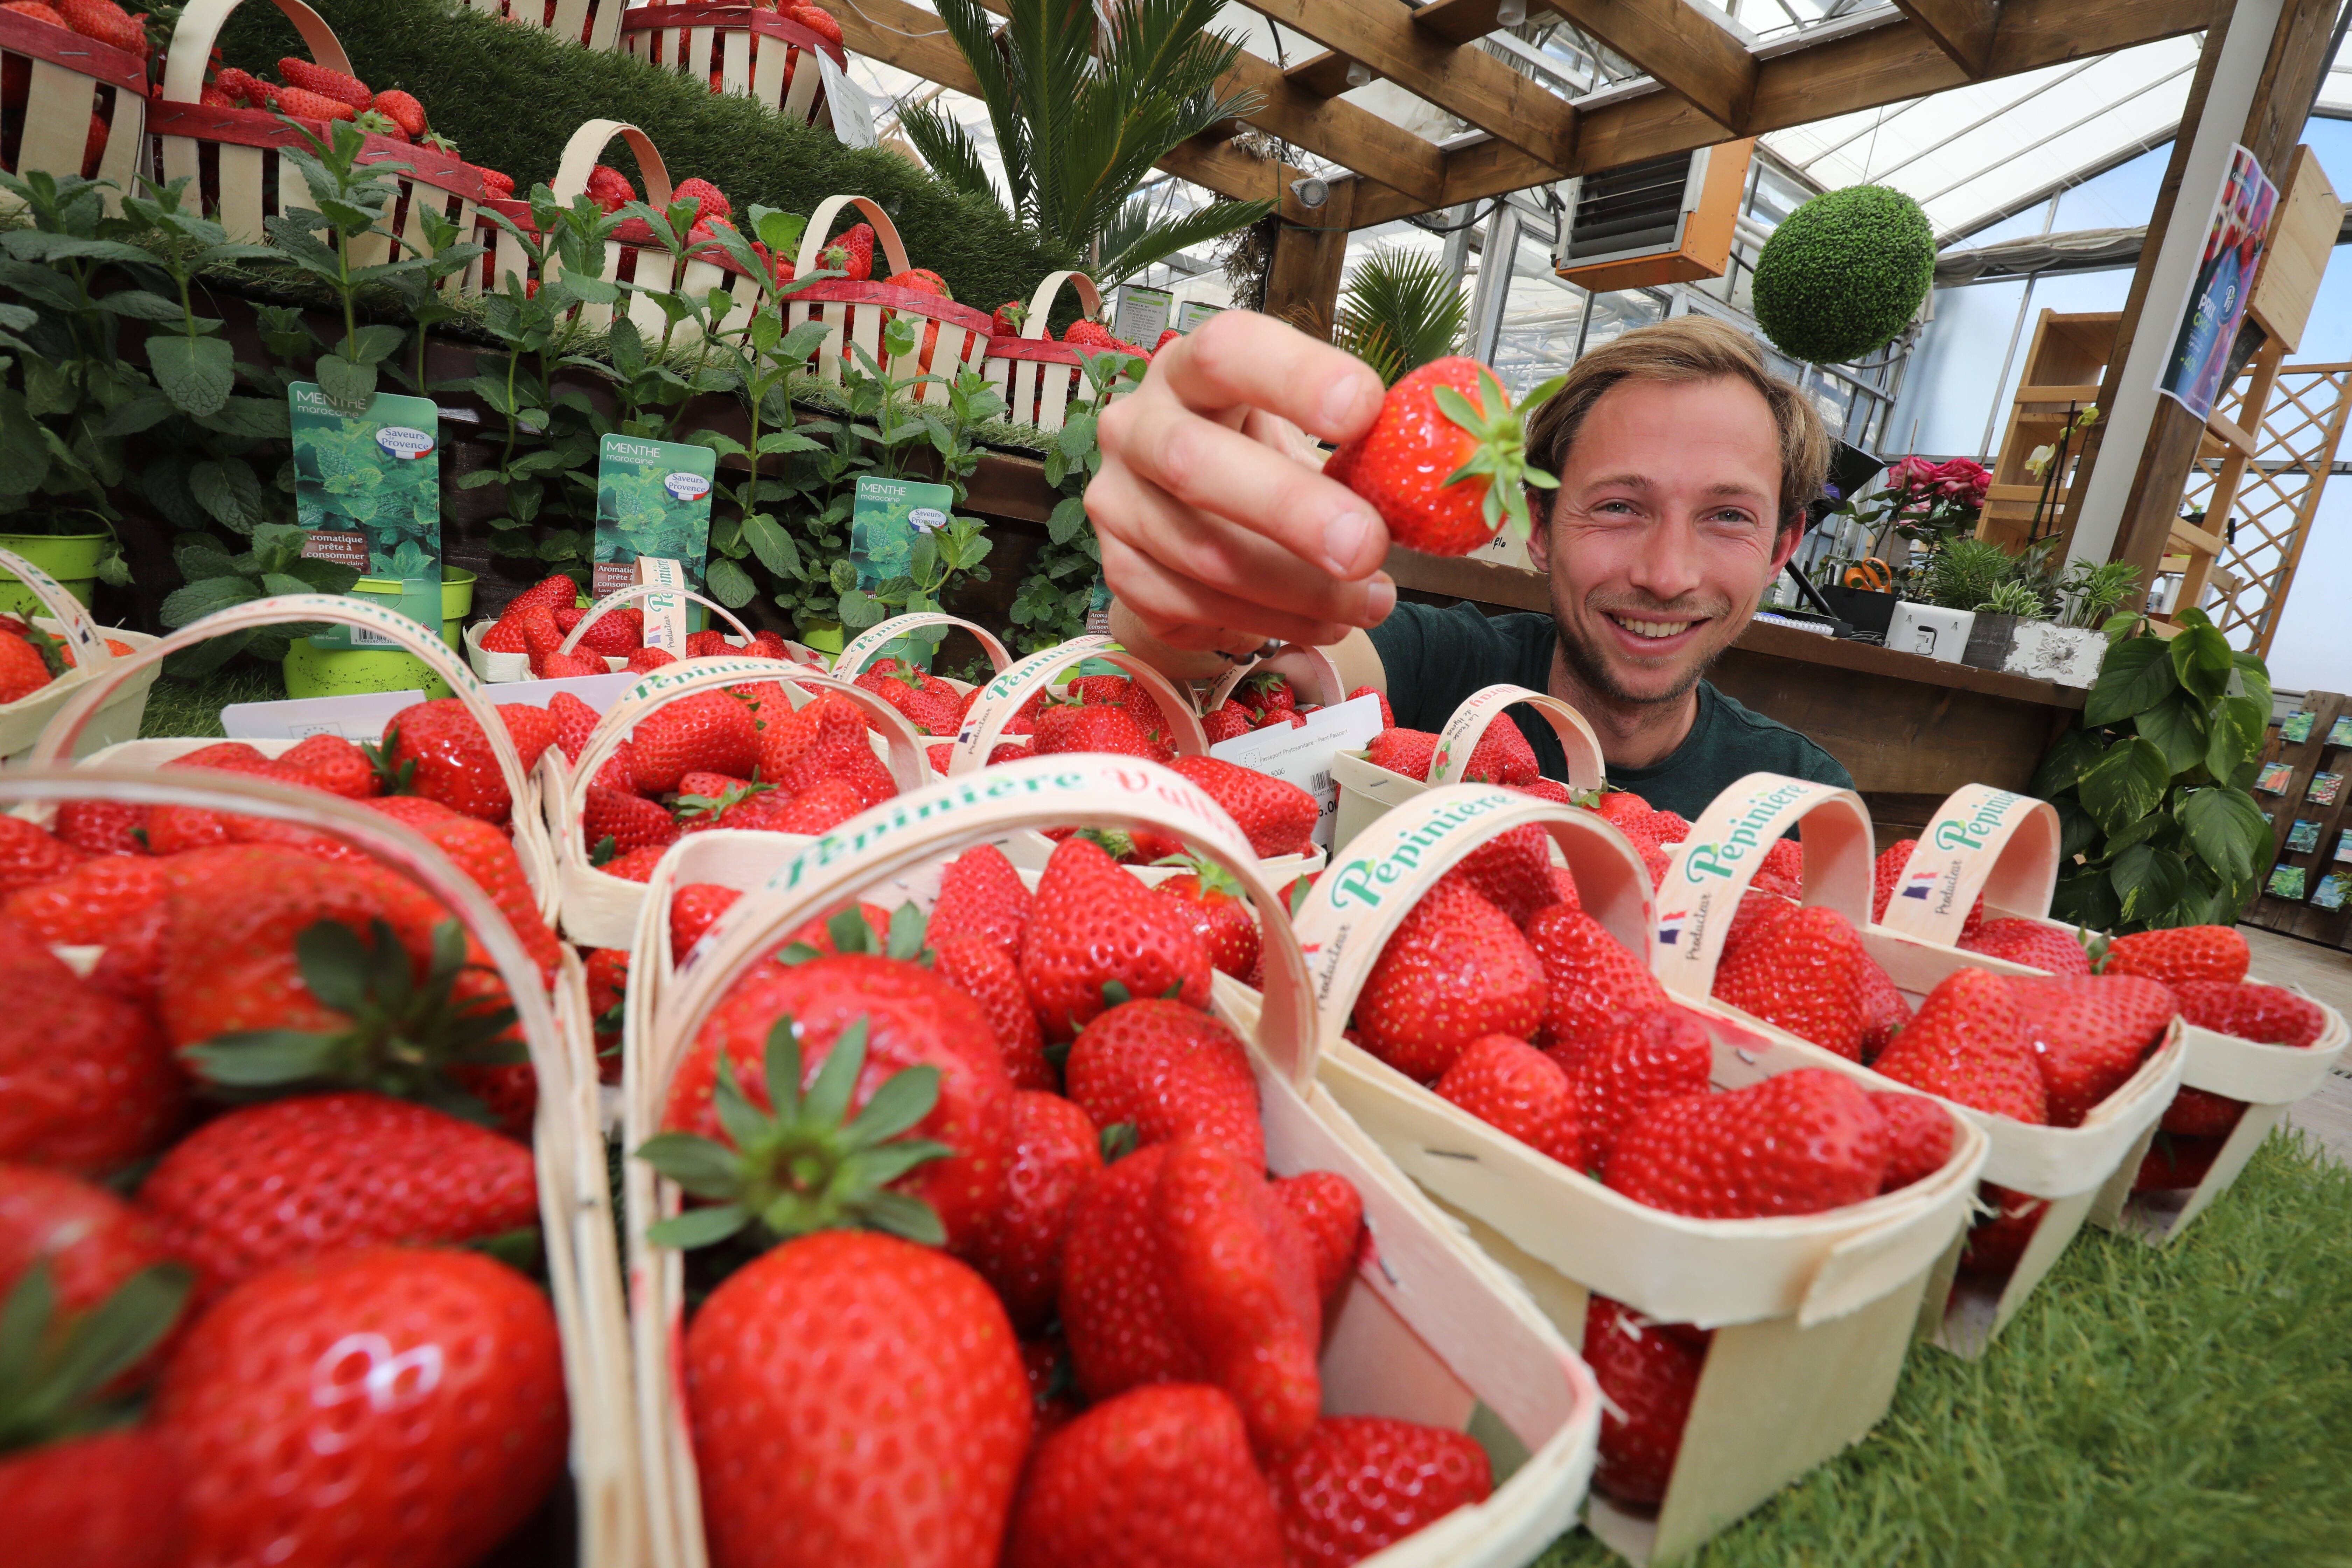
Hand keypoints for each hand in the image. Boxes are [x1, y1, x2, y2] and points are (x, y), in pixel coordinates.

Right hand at [1089, 312, 1393, 661]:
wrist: (1186, 519)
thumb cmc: (1257, 458)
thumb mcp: (1300, 435)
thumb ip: (1351, 449)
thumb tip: (1426, 479)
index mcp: (1190, 370)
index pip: (1227, 352)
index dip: (1295, 377)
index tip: (1366, 410)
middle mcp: (1136, 426)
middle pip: (1195, 461)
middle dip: (1291, 509)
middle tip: (1368, 546)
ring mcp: (1117, 501)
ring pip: (1203, 554)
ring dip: (1300, 590)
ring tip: (1372, 602)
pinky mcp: (1118, 571)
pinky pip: (1195, 608)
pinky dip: (1272, 624)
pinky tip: (1326, 624)